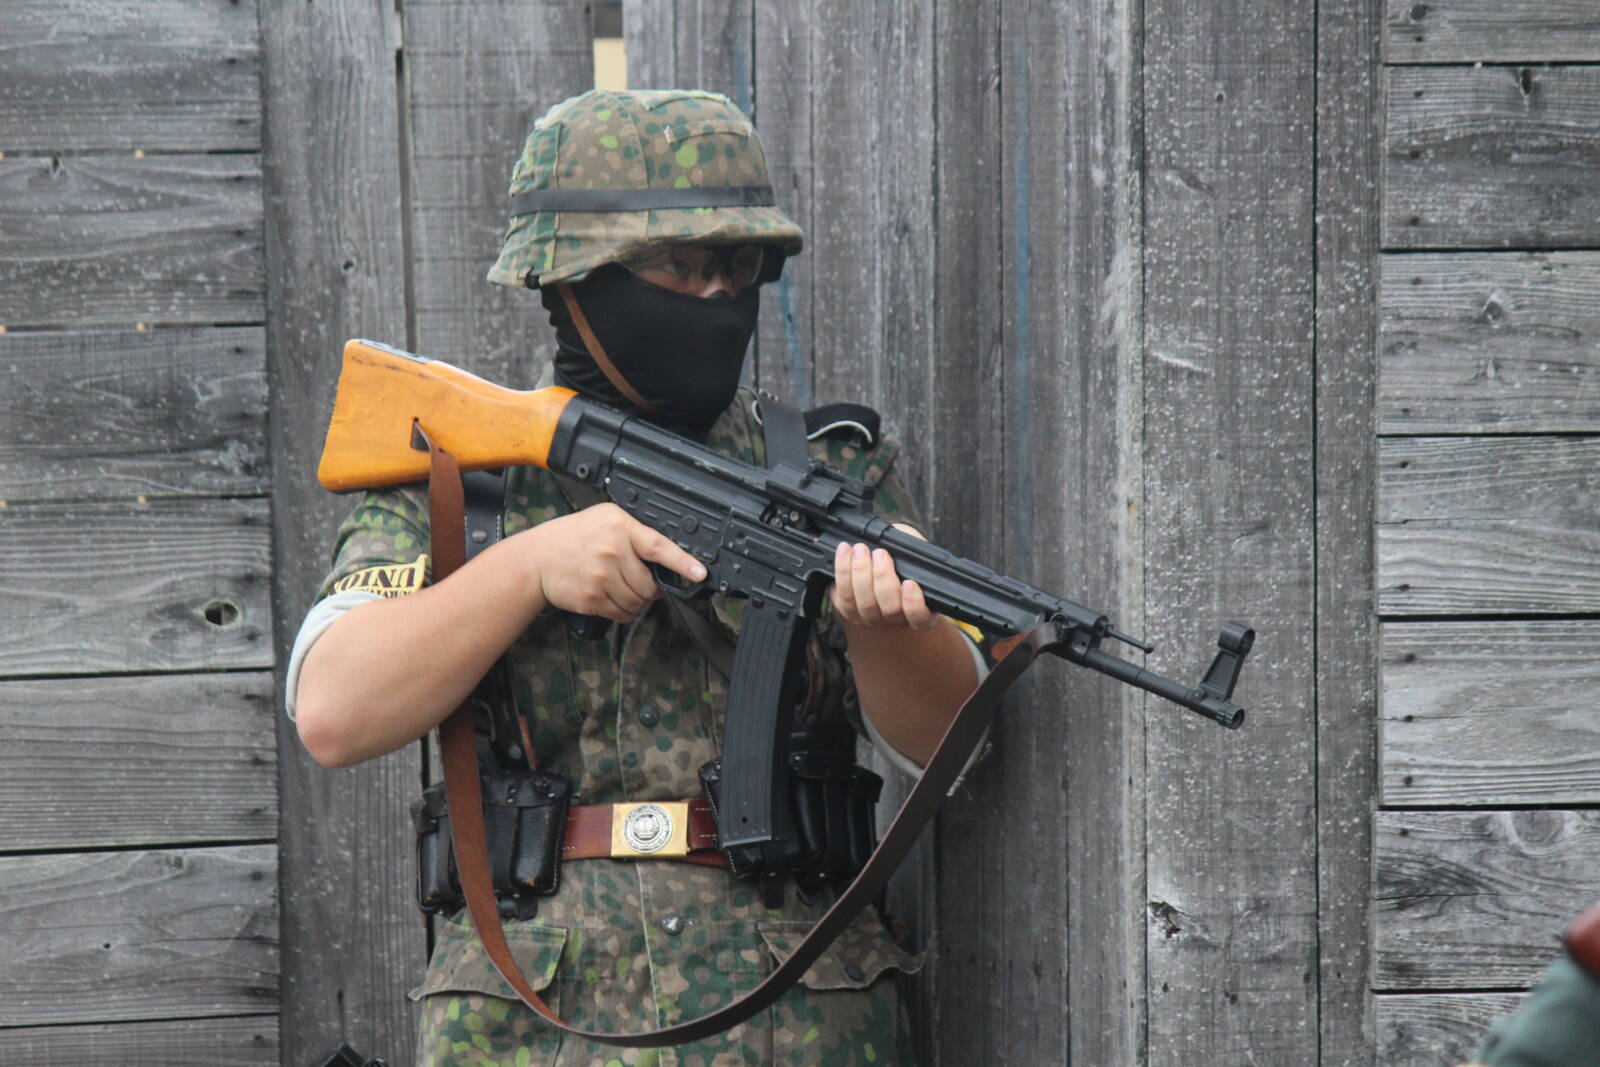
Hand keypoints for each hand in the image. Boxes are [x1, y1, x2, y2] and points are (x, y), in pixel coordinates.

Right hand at [519, 503, 705, 622]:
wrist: (536, 559)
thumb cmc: (572, 537)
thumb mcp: (604, 519)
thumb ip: (634, 532)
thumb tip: (664, 555)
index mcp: (620, 528)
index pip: (659, 547)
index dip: (682, 562)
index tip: (699, 573)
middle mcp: (613, 552)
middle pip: (650, 584)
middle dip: (649, 588)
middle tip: (636, 580)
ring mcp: (602, 577)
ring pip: (638, 603)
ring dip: (636, 602)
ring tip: (620, 588)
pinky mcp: (593, 599)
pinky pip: (622, 614)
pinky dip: (623, 612)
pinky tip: (611, 598)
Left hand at [829, 525, 938, 630]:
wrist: (881, 559)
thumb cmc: (904, 558)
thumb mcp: (916, 553)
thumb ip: (914, 555)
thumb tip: (903, 550)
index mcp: (921, 609)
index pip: (920, 617)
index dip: (914, 603)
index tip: (909, 583)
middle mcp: (896, 619)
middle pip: (890, 608)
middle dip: (883, 578)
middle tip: (880, 553)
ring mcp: (872, 619)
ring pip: (865, 604)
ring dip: (860, 573)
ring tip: (860, 549)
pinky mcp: (850, 611)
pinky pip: (845, 597)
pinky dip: (843, 572)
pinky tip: (845, 552)